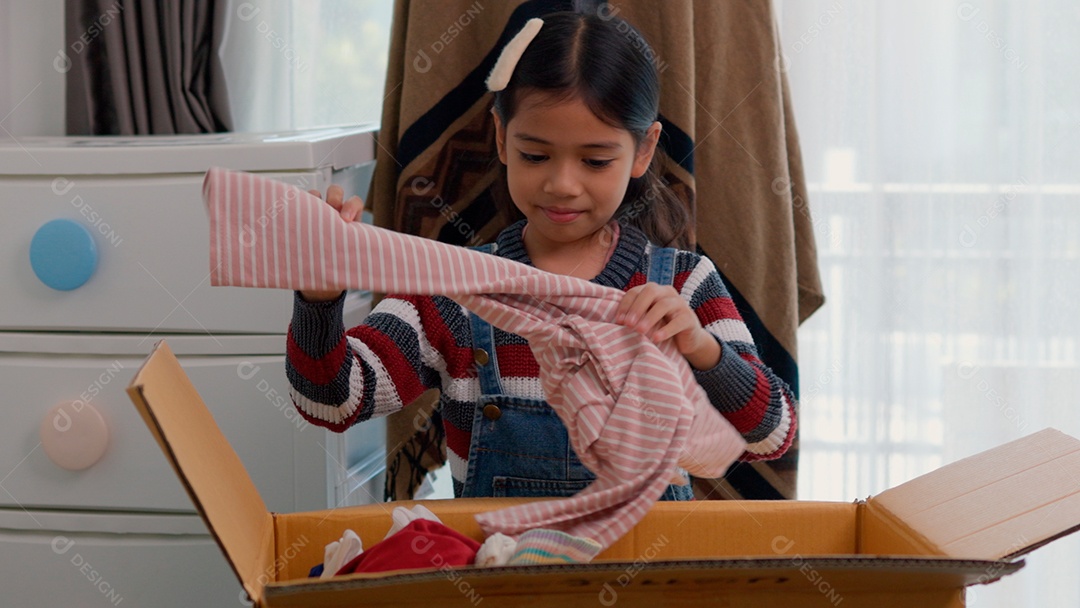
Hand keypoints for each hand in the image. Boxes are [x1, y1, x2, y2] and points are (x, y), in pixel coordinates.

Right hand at [298, 185, 364, 302]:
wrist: (322, 280)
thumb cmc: (340, 267)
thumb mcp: (349, 260)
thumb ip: (352, 253)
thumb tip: (362, 266)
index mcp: (350, 220)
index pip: (355, 202)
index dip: (351, 206)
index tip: (346, 220)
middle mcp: (334, 213)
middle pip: (335, 192)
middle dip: (334, 196)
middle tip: (331, 207)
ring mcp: (317, 215)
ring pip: (314, 196)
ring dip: (311, 201)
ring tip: (306, 215)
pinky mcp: (302, 220)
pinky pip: (298, 207)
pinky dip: (295, 209)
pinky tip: (290, 217)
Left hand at [615, 283, 720, 369]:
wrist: (687, 340)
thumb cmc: (662, 327)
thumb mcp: (646, 319)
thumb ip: (634, 315)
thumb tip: (614, 321)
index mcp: (654, 291)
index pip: (636, 291)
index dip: (625, 304)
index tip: (618, 321)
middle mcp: (668, 293)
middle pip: (651, 291)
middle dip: (637, 307)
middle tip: (627, 324)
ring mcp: (680, 304)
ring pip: (664, 305)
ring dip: (649, 318)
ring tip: (639, 331)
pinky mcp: (689, 319)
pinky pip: (678, 321)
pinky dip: (666, 330)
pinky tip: (655, 338)